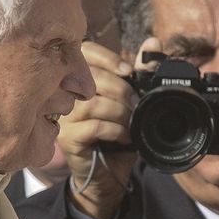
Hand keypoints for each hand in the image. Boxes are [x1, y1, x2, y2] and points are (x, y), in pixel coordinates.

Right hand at [58, 41, 139, 218]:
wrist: (108, 175)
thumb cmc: (117, 135)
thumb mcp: (131, 100)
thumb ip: (139, 71)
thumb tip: (154, 43)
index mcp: (80, 78)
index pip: (85, 52)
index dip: (108, 57)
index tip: (128, 71)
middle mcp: (66, 94)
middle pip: (91, 77)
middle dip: (121, 88)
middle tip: (137, 104)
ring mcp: (65, 116)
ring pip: (93, 102)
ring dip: (120, 112)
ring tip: (132, 122)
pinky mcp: (68, 138)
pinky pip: (93, 126)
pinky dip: (116, 130)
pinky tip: (126, 136)